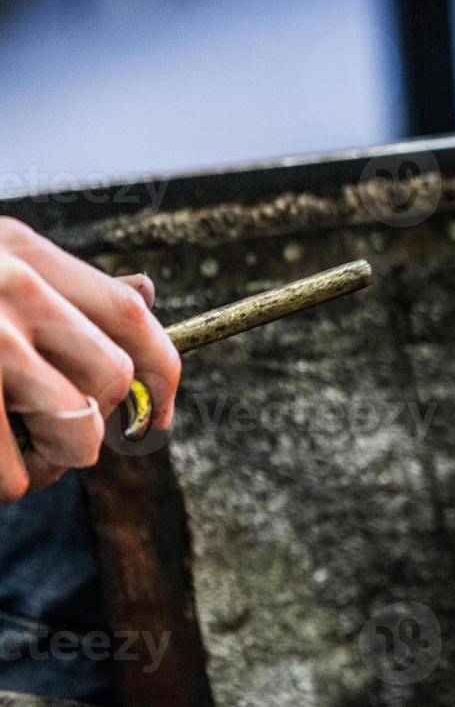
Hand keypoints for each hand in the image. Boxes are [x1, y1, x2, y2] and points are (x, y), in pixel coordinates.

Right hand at [0, 219, 180, 500]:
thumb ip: (60, 289)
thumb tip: (145, 293)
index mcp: (22, 249)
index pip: (130, 312)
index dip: (162, 371)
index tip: (160, 418)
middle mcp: (11, 284)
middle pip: (113, 378)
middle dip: (95, 423)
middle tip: (50, 435)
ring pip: (76, 429)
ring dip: (53, 460)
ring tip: (18, 452)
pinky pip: (14, 472)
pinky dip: (10, 482)